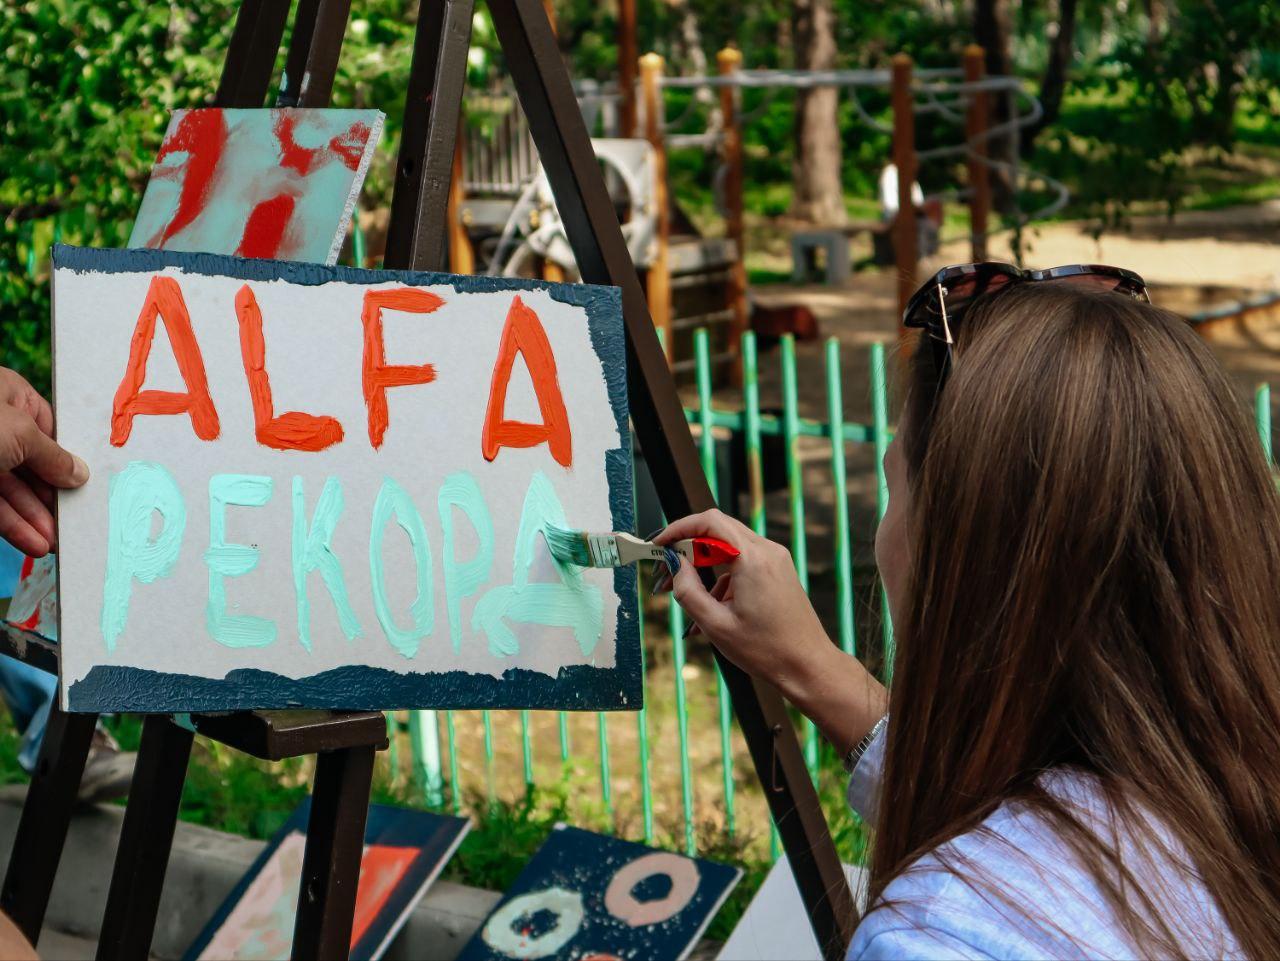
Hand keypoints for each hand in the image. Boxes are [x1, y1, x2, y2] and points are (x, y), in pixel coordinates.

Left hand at [0, 368, 88, 555]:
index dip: (64, 457)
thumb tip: (78, 472)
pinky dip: (12, 524)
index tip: (82, 484)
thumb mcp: (21, 434)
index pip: (46, 427)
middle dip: (50, 496)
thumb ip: (54, 457)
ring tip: (52, 542)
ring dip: (33, 518)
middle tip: (71, 521)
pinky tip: (31, 541)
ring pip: (11, 489)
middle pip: (30, 463)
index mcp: (7, 394)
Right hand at [655, 509, 886, 751]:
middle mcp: (767, 551)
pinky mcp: (779, 570)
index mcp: (752, 560)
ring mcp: (776, 559)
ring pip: (729, 547)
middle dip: (688, 547)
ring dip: (705, 565)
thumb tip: (675, 566)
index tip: (660, 544)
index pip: (709, 522)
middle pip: (718, 530)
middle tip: (667, 571)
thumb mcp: (715, 624)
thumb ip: (688, 591)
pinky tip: (712, 608)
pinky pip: (743, 561)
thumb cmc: (767, 650)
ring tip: (686, 596)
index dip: (678, 528)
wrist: (807, 665)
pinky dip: (723, 576)